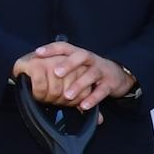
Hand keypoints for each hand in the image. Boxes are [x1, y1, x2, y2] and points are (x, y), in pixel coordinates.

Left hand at [14, 41, 133, 108]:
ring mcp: (101, 71)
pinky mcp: (110, 83)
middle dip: (68, 64)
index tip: (38, 53)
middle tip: (56, 73)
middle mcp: (91, 60)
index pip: (65, 47)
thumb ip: (61, 68)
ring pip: (91, 74)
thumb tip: (34, 74)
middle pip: (80, 56)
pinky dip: (92, 99)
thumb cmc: (91, 70)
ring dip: (78, 84)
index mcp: (80, 54)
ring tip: (67, 95)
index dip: (51, 49)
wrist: (119, 75)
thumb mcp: (78, 65)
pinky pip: (102, 91)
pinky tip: (83, 106)